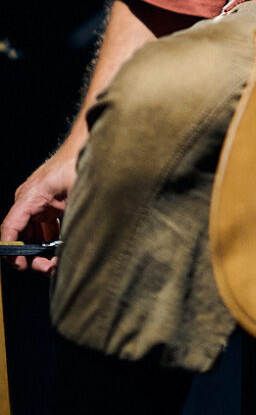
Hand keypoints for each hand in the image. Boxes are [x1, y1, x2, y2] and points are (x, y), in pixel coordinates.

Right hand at [1, 146, 77, 274]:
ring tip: (58, 263)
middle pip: (21, 238)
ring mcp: (39, 205)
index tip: (22, 266)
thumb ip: (69, 218)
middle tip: (49, 268)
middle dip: (32, 257)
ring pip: (33, 237)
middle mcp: (29, 202)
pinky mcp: (50, 207)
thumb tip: (68, 248)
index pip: (9, 229)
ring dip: (43, 252)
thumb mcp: (75, 192)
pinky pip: (45, 231)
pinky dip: (53, 243)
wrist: (87, 145)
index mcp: (29, 198)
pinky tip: (65, 250)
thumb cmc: (78, 163)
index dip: (11, 251)